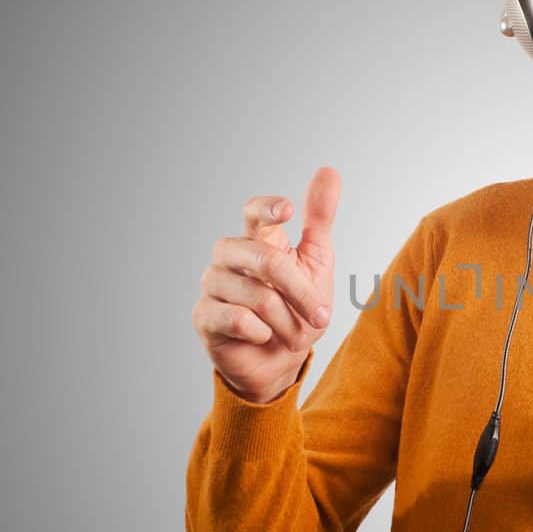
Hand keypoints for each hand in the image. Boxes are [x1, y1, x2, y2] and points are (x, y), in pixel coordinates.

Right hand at [192, 167, 340, 403]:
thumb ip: (319, 219)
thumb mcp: (316, 263)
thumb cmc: (297, 309)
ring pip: (257, 295)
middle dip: (301, 292)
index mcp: (257, 239)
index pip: (254, 212)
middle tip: (321, 316)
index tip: (288, 209)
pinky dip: (262, 333)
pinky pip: (239, 319)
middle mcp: (230, 257)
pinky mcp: (204, 316)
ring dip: (286, 321)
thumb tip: (328, 171)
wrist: (280, 361)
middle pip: (265, 258)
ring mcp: (213, 285)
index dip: (268, 209)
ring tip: (294, 335)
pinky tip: (262, 337)